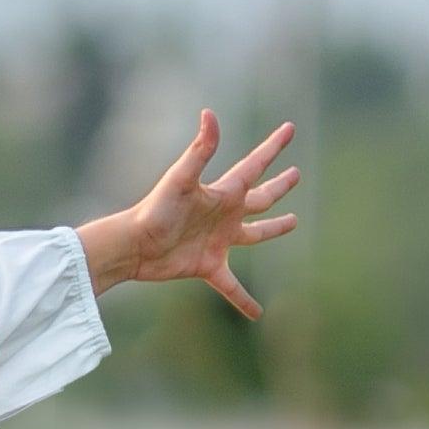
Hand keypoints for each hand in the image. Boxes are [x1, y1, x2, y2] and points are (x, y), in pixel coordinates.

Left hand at [112, 108, 301, 319]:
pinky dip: (243, 300)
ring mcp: (218, 241)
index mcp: (223, 192)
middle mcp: (225, 214)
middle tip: (296, 174)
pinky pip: (231, 286)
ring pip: (255, 234)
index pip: (255, 165)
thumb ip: (200, 150)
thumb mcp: (180, 179)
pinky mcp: (208, 266)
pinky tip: (257, 314)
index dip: (272, 147)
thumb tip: (210, 114)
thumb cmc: (154, 211)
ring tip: (293, 222)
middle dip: (279, 186)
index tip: (290, 129)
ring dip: (273, 228)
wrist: (133, 246)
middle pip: (261, 197)